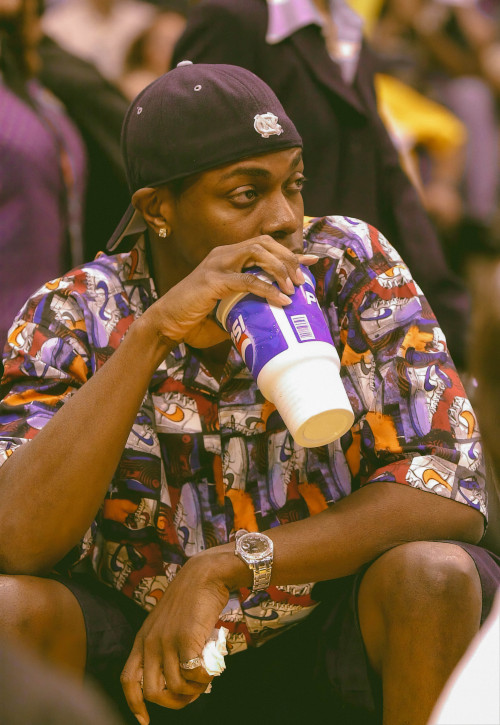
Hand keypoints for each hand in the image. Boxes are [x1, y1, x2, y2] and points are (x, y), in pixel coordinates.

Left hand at [120, 556, 230, 723]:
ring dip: (194, 690)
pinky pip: (193, 675)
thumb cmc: (191, 598)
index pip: (128, 680)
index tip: (144, 721)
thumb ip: (166, 646)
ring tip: (205, 678)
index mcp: (142, 639)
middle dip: (172, 702)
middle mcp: (150, 643)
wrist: (204, 574)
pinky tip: (211, 669)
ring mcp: (167, 641)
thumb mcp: (168, 622)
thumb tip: (179, 678)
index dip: (134, 704)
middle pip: (151, 691)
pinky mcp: (185, 639)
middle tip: (191, 695)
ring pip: (176, 686)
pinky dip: (204, 679)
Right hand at [142, 235, 317, 348]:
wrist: (166, 324)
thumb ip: (245, 306)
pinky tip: (281, 299)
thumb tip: (270, 318)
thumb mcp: (226, 309)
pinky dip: (268, 289)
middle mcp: (223, 254)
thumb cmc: (194, 318)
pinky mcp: (213, 281)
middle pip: (265, 243)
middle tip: (303, 280)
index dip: (290, 252)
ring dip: (280, 268)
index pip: (264, 246)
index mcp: (226, 257)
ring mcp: (217, 264)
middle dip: (289, 259)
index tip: (312, 261)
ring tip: (294, 288)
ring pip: (258, 253)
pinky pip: (247, 280)